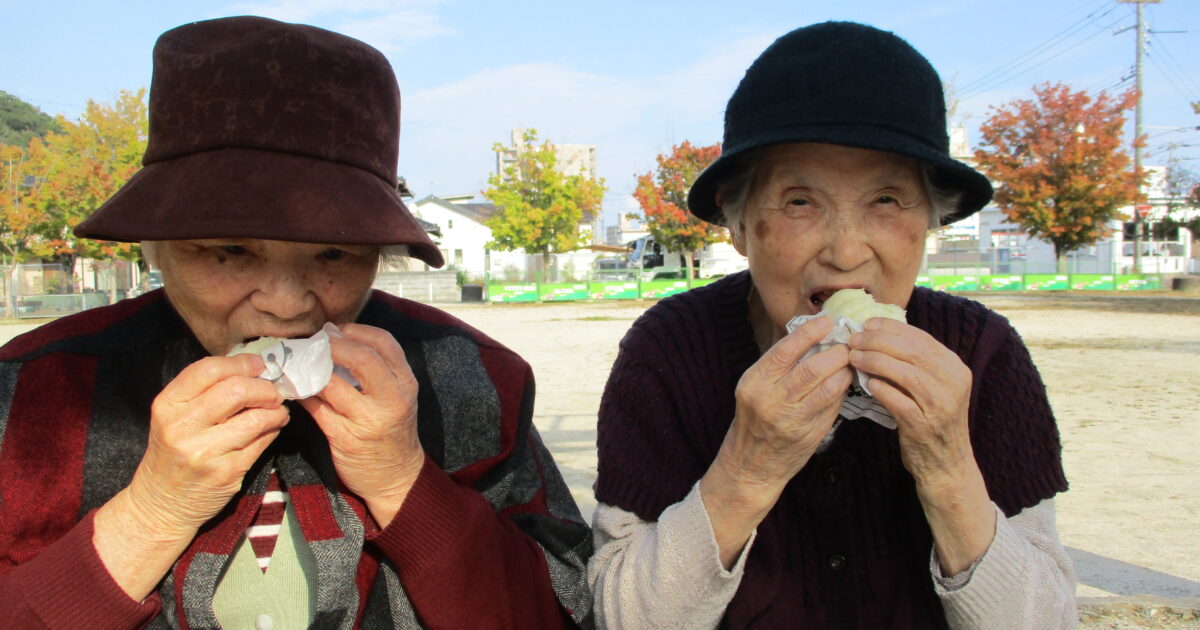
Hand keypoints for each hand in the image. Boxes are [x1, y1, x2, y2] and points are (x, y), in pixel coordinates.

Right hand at [132, 353, 289, 533]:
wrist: (159, 505)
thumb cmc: (172, 453)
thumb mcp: (173, 418)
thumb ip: (203, 392)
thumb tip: (252, 367)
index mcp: (167, 406)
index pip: (208, 369)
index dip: (240, 362)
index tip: (258, 364)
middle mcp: (182, 427)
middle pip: (236, 390)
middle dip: (264, 387)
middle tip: (273, 391)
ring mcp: (204, 452)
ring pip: (255, 418)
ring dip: (275, 411)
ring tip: (278, 410)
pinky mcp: (226, 473)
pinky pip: (262, 442)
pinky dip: (274, 430)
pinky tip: (273, 428)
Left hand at [299, 324, 423, 527]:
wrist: (396, 477)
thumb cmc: (392, 430)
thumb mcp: (397, 397)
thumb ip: (377, 371)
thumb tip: (335, 338)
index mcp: (406, 384)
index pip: (385, 343)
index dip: (357, 331)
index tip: (337, 331)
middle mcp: (392, 400)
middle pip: (362, 358)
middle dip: (333, 346)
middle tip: (314, 344)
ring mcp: (368, 421)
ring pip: (332, 383)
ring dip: (309, 370)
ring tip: (298, 363)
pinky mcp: (345, 439)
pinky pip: (316, 409)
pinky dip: (302, 394)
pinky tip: (296, 388)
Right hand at [700, 315, 852, 567]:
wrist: (751, 465)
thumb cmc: (755, 420)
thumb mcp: (755, 388)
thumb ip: (779, 366)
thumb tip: (811, 336)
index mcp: (754, 382)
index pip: (785, 350)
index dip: (810, 332)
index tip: (828, 321)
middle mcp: (770, 400)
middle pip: (811, 368)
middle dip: (835, 352)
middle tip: (848, 343)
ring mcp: (790, 420)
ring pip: (827, 387)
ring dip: (844, 371)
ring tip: (849, 362)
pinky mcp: (807, 434)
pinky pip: (831, 407)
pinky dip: (841, 391)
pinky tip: (845, 382)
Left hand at [847, 317, 994, 574]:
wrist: (945, 464)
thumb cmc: (931, 419)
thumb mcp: (931, 386)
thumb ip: (913, 362)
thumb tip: (876, 334)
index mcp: (955, 368)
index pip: (921, 338)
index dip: (891, 328)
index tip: (866, 324)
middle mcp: (953, 383)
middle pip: (912, 351)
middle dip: (878, 342)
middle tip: (853, 339)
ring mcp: (941, 405)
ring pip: (905, 373)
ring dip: (875, 362)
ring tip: (853, 357)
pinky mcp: (924, 425)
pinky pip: (897, 400)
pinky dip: (879, 388)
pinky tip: (865, 383)